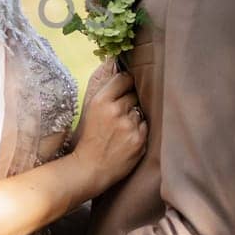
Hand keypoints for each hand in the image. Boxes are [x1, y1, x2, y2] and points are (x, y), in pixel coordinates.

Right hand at [70, 63, 147, 197]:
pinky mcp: (139, 139)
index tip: (125, 86)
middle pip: (134, 94)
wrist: (91, 167)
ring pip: (140, 110)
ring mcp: (129, 125)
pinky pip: (145, 125)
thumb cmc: (89, 138)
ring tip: (121, 129)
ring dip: (134, 116)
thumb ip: (105, 91)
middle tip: (119, 114)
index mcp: (100, 101)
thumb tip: (117, 67)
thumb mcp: (90, 110)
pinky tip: (127, 138)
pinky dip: (138, 130)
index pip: (124, 78)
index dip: (126, 82)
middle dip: (129, 101)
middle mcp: (116, 110)